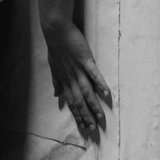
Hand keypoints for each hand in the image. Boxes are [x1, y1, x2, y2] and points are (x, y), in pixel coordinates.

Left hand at [42, 19, 111, 137]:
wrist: (56, 30)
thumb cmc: (56, 48)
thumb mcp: (53, 67)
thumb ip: (57, 82)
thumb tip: (57, 96)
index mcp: (65, 81)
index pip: (71, 102)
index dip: (78, 115)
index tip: (84, 127)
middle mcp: (71, 78)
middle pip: (79, 101)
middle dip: (86, 116)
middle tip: (93, 129)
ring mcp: (78, 70)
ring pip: (87, 91)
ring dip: (93, 105)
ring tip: (100, 116)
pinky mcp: (85, 59)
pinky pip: (93, 74)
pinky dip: (100, 84)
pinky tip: (106, 93)